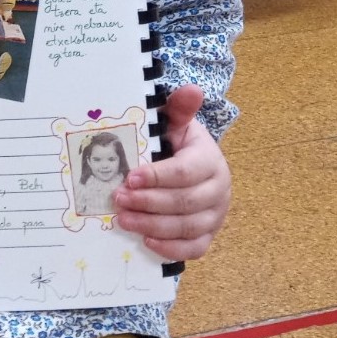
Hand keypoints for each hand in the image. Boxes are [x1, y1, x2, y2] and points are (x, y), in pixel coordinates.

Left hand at [113, 84, 230, 261]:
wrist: (195, 163)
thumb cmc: (179, 142)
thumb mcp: (177, 123)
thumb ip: (179, 109)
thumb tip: (191, 89)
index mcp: (209, 160)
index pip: (185, 172)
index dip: (157, 177)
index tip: (130, 176)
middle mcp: (219, 190)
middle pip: (184, 203)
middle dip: (148, 202)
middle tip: (117, 199)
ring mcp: (216, 216)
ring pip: (186, 227)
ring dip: (152, 225)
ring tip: (122, 219)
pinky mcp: (209, 235)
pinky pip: (193, 248)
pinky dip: (170, 248)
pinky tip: (145, 240)